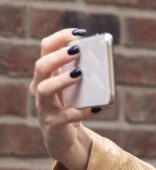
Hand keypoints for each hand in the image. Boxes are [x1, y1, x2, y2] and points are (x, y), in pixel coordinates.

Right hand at [30, 28, 98, 169]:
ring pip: (44, 88)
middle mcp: (39, 86)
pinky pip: (65, 117)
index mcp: (46, 73)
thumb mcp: (77, 86)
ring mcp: (44, 105)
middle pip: (41, 66)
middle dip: (59, 56)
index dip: (61, 37)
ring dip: (62, 80)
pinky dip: (80, 112)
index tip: (81, 33)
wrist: (63, 136)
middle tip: (78, 51)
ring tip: (81, 74)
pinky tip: (96, 108)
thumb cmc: (71, 104)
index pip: (46, 48)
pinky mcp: (53, 123)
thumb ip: (84, 71)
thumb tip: (102, 58)